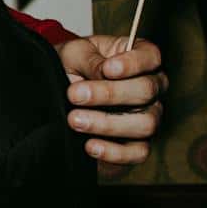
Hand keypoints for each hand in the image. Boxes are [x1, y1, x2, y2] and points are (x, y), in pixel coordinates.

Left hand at [60, 34, 167, 163]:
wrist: (54, 94)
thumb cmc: (71, 67)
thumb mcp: (74, 55)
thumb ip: (91, 61)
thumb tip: (104, 73)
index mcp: (140, 58)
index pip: (151, 57)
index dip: (133, 63)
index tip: (108, 69)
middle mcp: (151, 88)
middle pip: (146, 91)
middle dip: (108, 93)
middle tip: (75, 95)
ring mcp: (148, 117)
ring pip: (145, 123)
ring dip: (107, 123)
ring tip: (75, 119)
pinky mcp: (137, 144)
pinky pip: (138, 152)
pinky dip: (114, 152)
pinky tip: (90, 145)